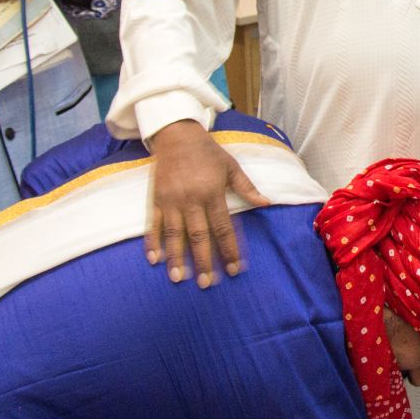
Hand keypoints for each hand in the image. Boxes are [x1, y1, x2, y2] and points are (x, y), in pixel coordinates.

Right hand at [147, 120, 268, 286]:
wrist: (176, 135)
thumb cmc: (207, 152)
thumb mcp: (231, 166)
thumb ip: (247, 188)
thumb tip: (266, 203)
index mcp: (212, 193)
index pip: (223, 227)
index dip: (229, 249)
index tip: (234, 269)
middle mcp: (191, 199)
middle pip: (199, 236)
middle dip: (203, 261)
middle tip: (206, 283)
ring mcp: (172, 201)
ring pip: (174, 234)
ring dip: (176, 257)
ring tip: (178, 278)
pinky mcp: (156, 199)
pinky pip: (154, 224)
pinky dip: (152, 242)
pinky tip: (154, 259)